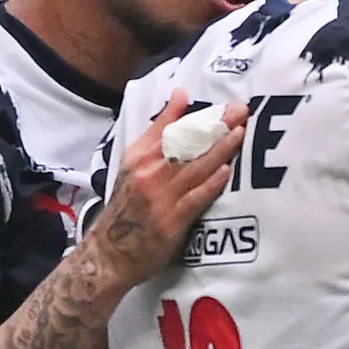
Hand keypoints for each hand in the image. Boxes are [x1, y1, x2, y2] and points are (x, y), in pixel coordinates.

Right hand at [87, 90, 244, 288]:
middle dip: (215, 127)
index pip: (170, 130)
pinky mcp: (169, 222)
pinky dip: (209, 185)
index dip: (198, 116)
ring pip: (193, 169)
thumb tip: (180, 95)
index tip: (224, 104)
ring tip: (239, 134)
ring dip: (218, 150)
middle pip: (185, 146)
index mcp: (138, 158)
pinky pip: (193, 199)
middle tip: (240, 111)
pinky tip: (225, 172)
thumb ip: (157, 132)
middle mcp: (147, 174)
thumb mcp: (133, 164)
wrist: (109, 253)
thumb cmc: (127, 207)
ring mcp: (158, 198)